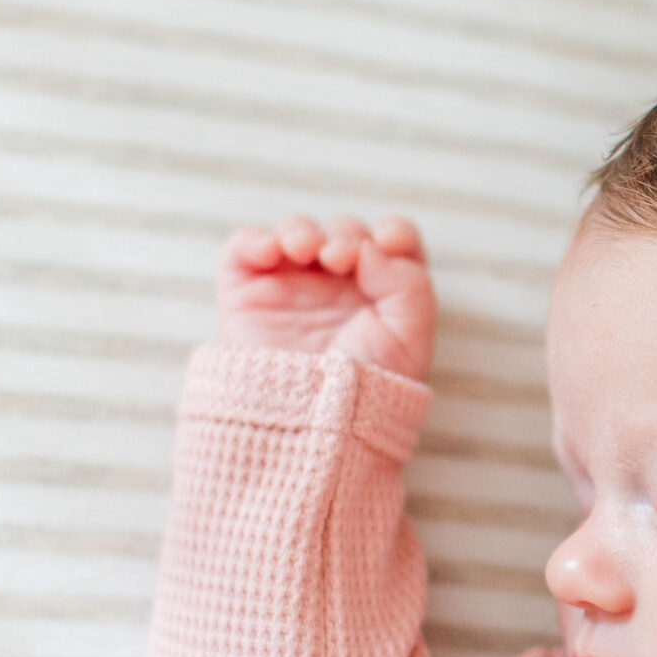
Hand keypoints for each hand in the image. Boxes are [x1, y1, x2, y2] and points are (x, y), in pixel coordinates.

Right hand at [216, 214, 436, 381]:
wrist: (311, 426)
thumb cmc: (366, 389)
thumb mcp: (410, 340)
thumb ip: (408, 283)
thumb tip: (369, 247)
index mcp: (383, 296)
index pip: (395, 244)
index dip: (395, 233)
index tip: (389, 242)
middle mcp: (340, 288)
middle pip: (345, 233)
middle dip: (346, 236)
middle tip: (341, 258)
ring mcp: (292, 288)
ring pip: (297, 232)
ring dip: (302, 231)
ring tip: (306, 251)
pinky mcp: (248, 294)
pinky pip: (245, 248)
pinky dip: (254, 240)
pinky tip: (270, 253)